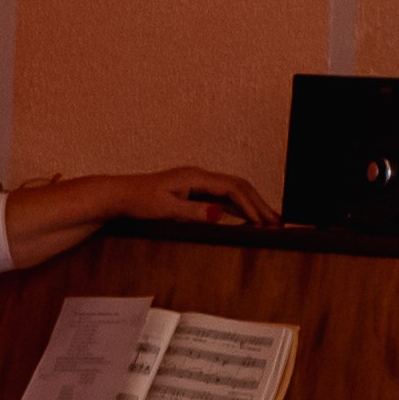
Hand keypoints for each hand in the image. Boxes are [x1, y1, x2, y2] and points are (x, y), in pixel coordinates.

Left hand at [114, 167, 277, 228]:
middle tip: (277, 221)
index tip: (263, 222)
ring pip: (233, 190)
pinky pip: (223, 196)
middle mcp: (200, 177)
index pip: (232, 189)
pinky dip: (239, 206)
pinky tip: (247, 218)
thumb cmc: (140, 201)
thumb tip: (220, 214)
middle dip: (259, 203)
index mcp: (196, 178)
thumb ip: (193, 212)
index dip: (251, 205)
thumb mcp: (166, 210)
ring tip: (270, 220)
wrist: (121, 195)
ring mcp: (198, 183)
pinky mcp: (194, 191)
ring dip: (252, 204)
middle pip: (239, 186)